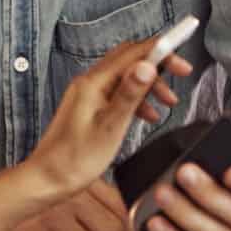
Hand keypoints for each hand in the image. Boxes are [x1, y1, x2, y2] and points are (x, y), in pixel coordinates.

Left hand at [25, 39, 186, 196]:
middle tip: (181, 74)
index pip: (133, 53)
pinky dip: (136, 99)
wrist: (48, 179)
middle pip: (130, 59)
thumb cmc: (75, 159)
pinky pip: (117, 93)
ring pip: (126, 76)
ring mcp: (88, 94)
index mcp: (93, 83)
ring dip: (149, 84)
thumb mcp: (110, 127)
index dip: (162, 51)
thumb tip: (147, 66)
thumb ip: (130, 94)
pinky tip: (148, 115)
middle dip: (158, 65)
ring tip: (169, 102)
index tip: (182, 58)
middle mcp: (89, 82)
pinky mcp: (89, 106)